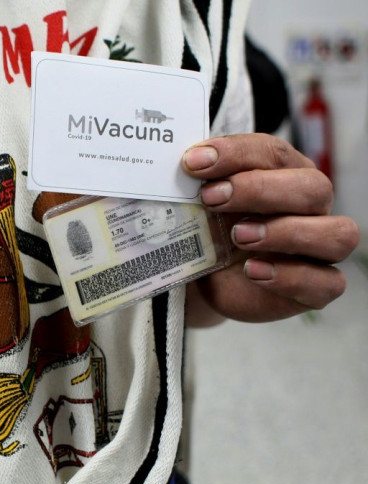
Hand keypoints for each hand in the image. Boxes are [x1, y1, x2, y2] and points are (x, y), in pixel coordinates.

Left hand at [181, 133, 359, 324]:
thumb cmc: (210, 229)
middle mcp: (311, 208)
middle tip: (213, 198)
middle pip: (314, 188)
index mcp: (285, 174)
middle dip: (260, 189)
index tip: (195, 162)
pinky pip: (328, 282)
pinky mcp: (316, 288)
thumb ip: (200, 181)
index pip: (274, 153)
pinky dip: (291, 277)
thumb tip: (189, 161)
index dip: (235, 154)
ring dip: (286, 232)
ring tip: (239, 236)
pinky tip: (252, 270)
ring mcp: (319, 249)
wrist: (204, 278)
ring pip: (338, 234)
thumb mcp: (200, 204)